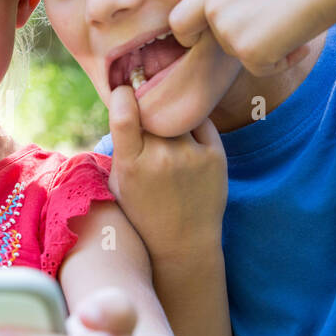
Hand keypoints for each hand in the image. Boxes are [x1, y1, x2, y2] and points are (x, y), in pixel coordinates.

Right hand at [108, 85, 225, 259]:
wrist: (183, 242)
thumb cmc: (143, 210)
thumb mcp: (119, 182)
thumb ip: (121, 146)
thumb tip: (125, 103)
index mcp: (131, 164)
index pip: (124, 114)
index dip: (122, 96)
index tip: (124, 93)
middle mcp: (161, 157)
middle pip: (153, 110)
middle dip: (148, 106)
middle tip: (148, 112)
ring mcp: (191, 155)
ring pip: (178, 113)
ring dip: (172, 115)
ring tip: (168, 133)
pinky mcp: (215, 155)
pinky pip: (202, 121)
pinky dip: (192, 123)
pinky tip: (186, 140)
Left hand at [167, 0, 335, 76]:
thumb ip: (241, 1)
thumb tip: (248, 18)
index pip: (179, 19)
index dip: (187, 35)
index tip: (202, 41)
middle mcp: (215, 9)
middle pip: (217, 46)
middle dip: (241, 46)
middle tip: (269, 36)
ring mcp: (228, 31)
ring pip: (242, 58)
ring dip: (270, 50)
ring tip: (294, 24)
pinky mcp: (248, 52)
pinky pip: (262, 70)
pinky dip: (283, 61)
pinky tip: (300, 40)